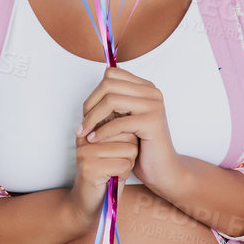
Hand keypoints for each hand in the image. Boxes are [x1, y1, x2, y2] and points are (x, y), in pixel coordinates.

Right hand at [67, 120, 138, 223]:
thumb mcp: (112, 151)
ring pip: (129, 150)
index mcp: (90, 130)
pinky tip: (112, 179)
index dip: (128, 142)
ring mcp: (86, 152)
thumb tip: (134, 118)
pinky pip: (123, 165)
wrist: (87, 205)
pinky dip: (124, 175)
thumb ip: (119, 134)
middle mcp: (85, 138)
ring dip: (127, 165)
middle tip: (115, 165)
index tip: (116, 155)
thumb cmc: (104, 178)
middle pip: (128, 136)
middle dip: (129, 154)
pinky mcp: (90, 168)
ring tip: (113, 171)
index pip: (123, 123)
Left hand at [78, 66, 183, 201]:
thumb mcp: (125, 118)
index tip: (85, 112)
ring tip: (84, 133)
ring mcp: (154, 105)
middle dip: (90, 105)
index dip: (94, 93)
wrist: (162, 168)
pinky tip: (93, 140)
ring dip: (92, 118)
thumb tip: (93, 90)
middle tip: (82, 124)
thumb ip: (114, 103)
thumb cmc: (141, 145)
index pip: (111, 74)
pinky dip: (101, 132)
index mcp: (145, 87)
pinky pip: (118, 122)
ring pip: (111, 101)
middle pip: (109, 85)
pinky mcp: (152, 122)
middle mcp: (151, 92)